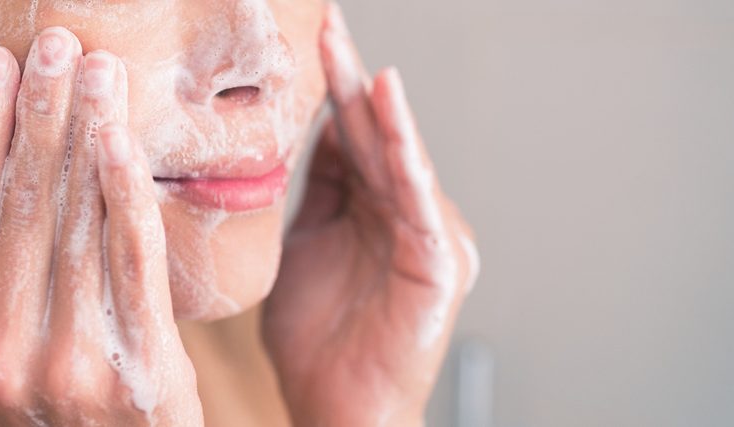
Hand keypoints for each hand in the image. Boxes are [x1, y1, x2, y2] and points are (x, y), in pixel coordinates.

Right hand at [0, 28, 202, 425]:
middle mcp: (0, 351)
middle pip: (22, 205)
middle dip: (39, 115)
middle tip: (54, 46)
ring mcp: (71, 363)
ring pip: (78, 223)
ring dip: (87, 135)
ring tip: (97, 72)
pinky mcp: (141, 370)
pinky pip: (134, 263)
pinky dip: (127, 195)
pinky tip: (122, 141)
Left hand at [262, 4, 479, 425]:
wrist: (338, 410)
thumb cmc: (318, 344)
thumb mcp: (298, 249)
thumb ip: (307, 197)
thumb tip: (294, 141)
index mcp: (368, 210)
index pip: (348, 137)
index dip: (327, 89)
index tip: (309, 40)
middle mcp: (402, 214)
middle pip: (373, 135)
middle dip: (347, 80)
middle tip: (326, 25)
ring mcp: (425, 234)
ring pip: (396, 156)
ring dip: (373, 105)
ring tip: (349, 54)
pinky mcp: (439, 260)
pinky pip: (417, 195)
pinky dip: (405, 149)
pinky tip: (388, 106)